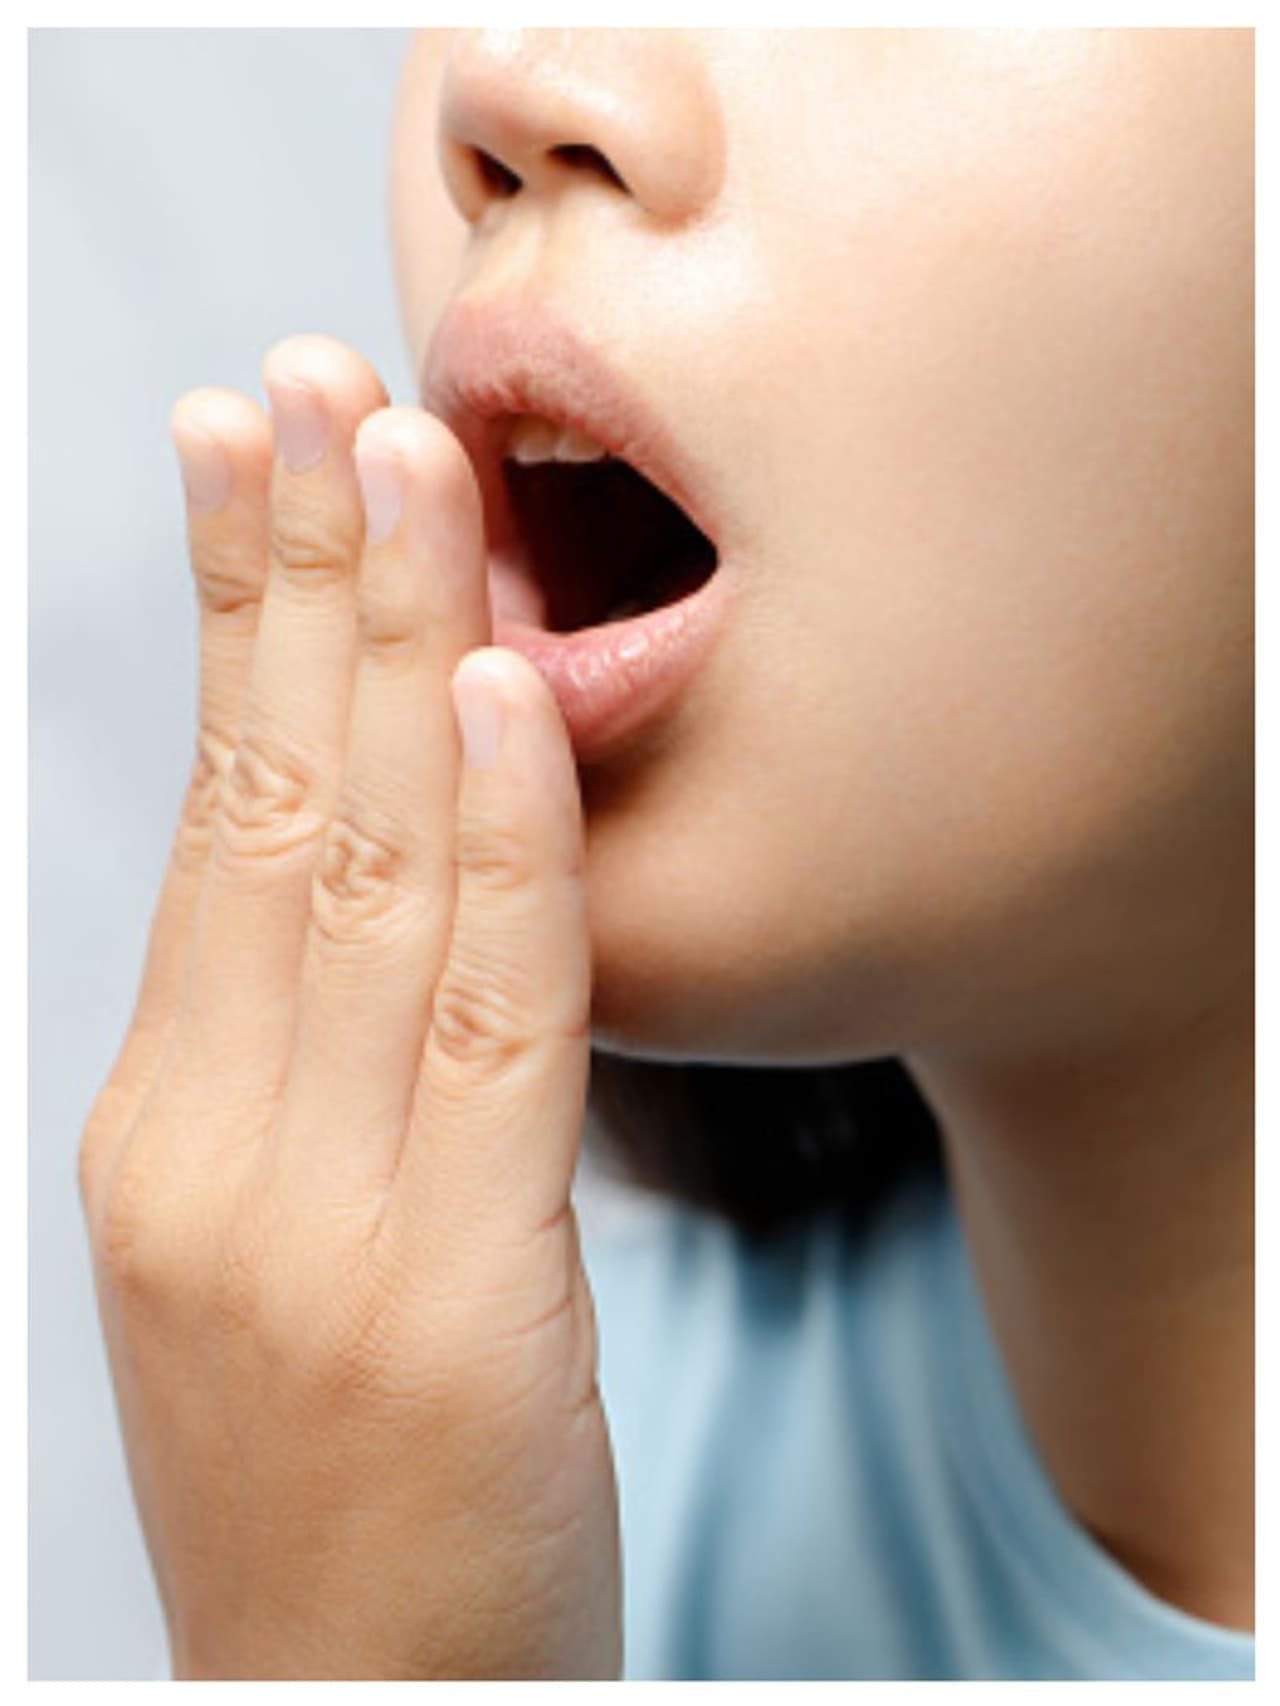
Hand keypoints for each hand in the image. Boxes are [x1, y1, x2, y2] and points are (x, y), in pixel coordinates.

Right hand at [77, 336, 620, 1679]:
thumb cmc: (336, 1493)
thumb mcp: (271, 1256)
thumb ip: (299, 1066)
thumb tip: (352, 860)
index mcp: (160, 1135)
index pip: (211, 821)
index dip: (232, 625)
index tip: (244, 454)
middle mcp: (214, 1155)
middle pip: (273, 806)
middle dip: (299, 577)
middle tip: (320, 387)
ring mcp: (322, 1225)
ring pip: (370, 875)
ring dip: (393, 648)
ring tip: (402, 462)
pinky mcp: (459, 1295)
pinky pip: (497, 1015)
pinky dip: (512, 838)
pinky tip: (513, 687)